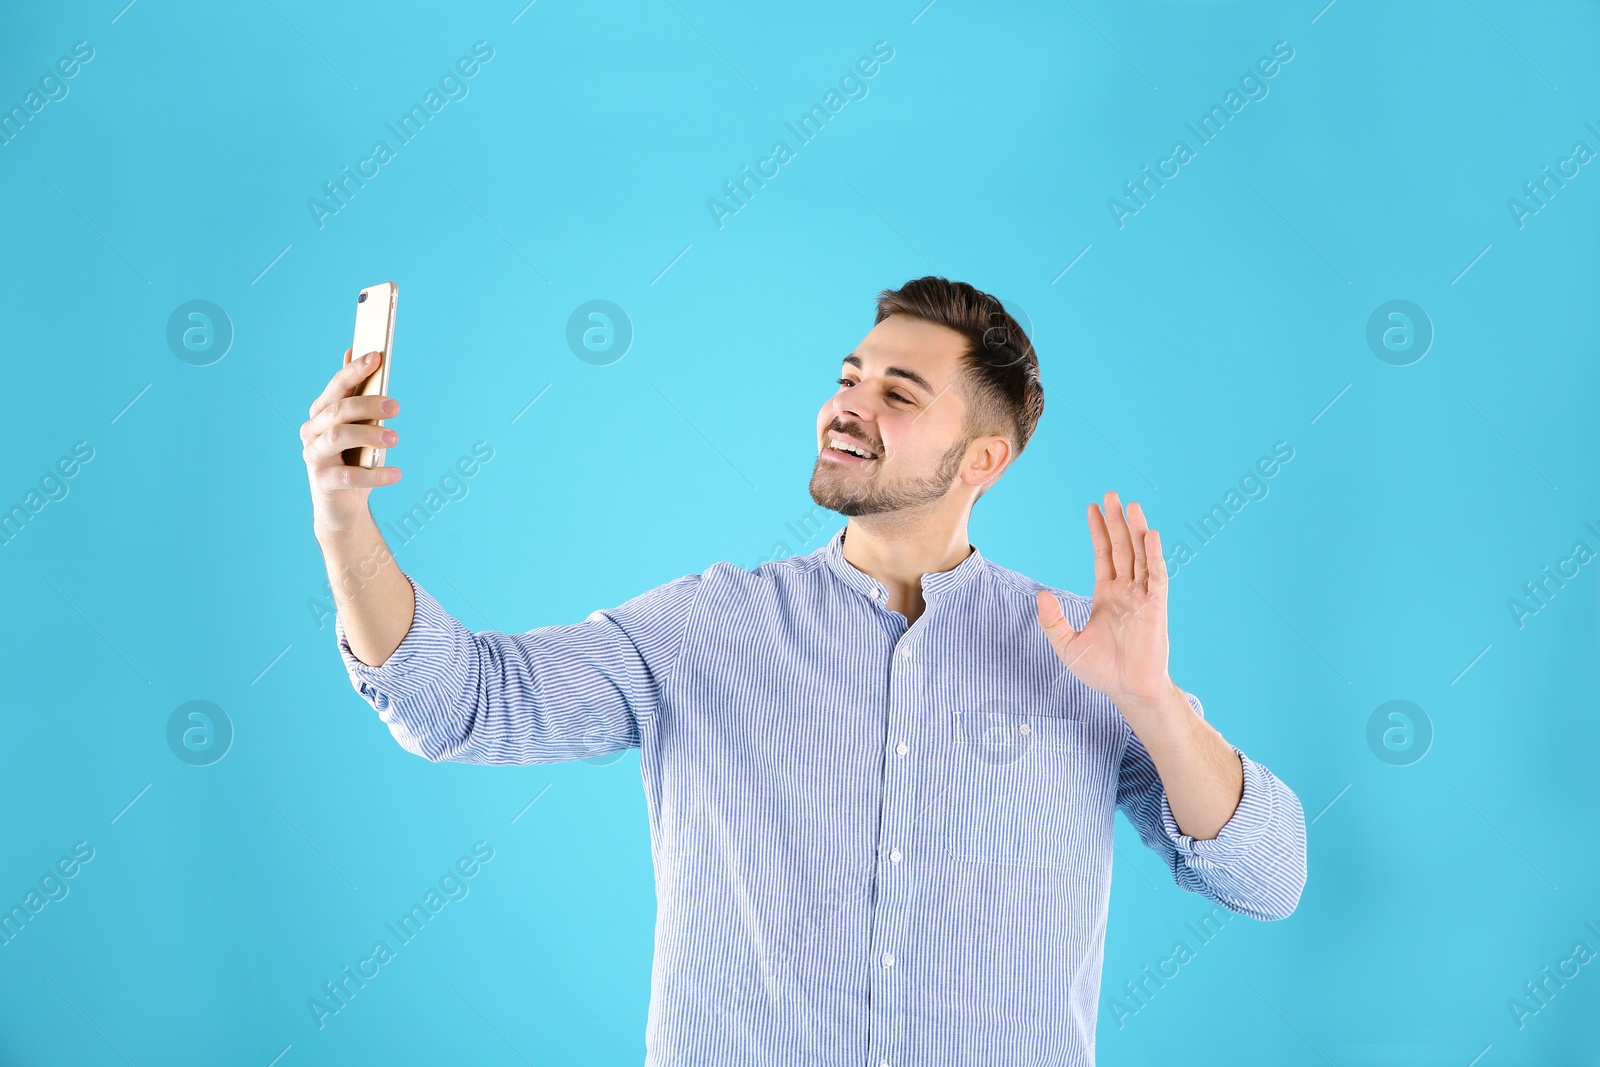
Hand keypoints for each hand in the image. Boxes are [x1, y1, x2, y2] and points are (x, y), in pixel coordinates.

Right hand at [301, 347, 402, 535]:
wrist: (342, 506)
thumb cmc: (353, 458)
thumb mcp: (357, 425)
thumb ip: (355, 392)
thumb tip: (352, 351)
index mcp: (322, 413)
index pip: (337, 387)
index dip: (355, 371)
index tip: (377, 357)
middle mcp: (313, 431)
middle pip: (338, 410)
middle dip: (367, 404)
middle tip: (396, 406)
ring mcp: (314, 456)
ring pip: (338, 437)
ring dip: (369, 435)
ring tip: (395, 438)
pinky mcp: (323, 482)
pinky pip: (348, 475)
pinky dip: (375, 474)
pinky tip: (396, 474)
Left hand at [1036, 490, 1175, 713]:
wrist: (1127, 690)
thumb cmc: (1101, 671)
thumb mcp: (1066, 644)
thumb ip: (1052, 620)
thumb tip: (1041, 595)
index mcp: (1106, 595)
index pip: (1103, 555)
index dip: (1098, 531)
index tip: (1092, 507)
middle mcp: (1126, 591)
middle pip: (1122, 547)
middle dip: (1116, 521)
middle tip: (1111, 494)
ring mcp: (1142, 597)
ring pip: (1140, 555)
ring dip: (1136, 530)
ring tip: (1130, 505)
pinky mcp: (1156, 607)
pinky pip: (1156, 576)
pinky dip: (1154, 555)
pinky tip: (1150, 535)